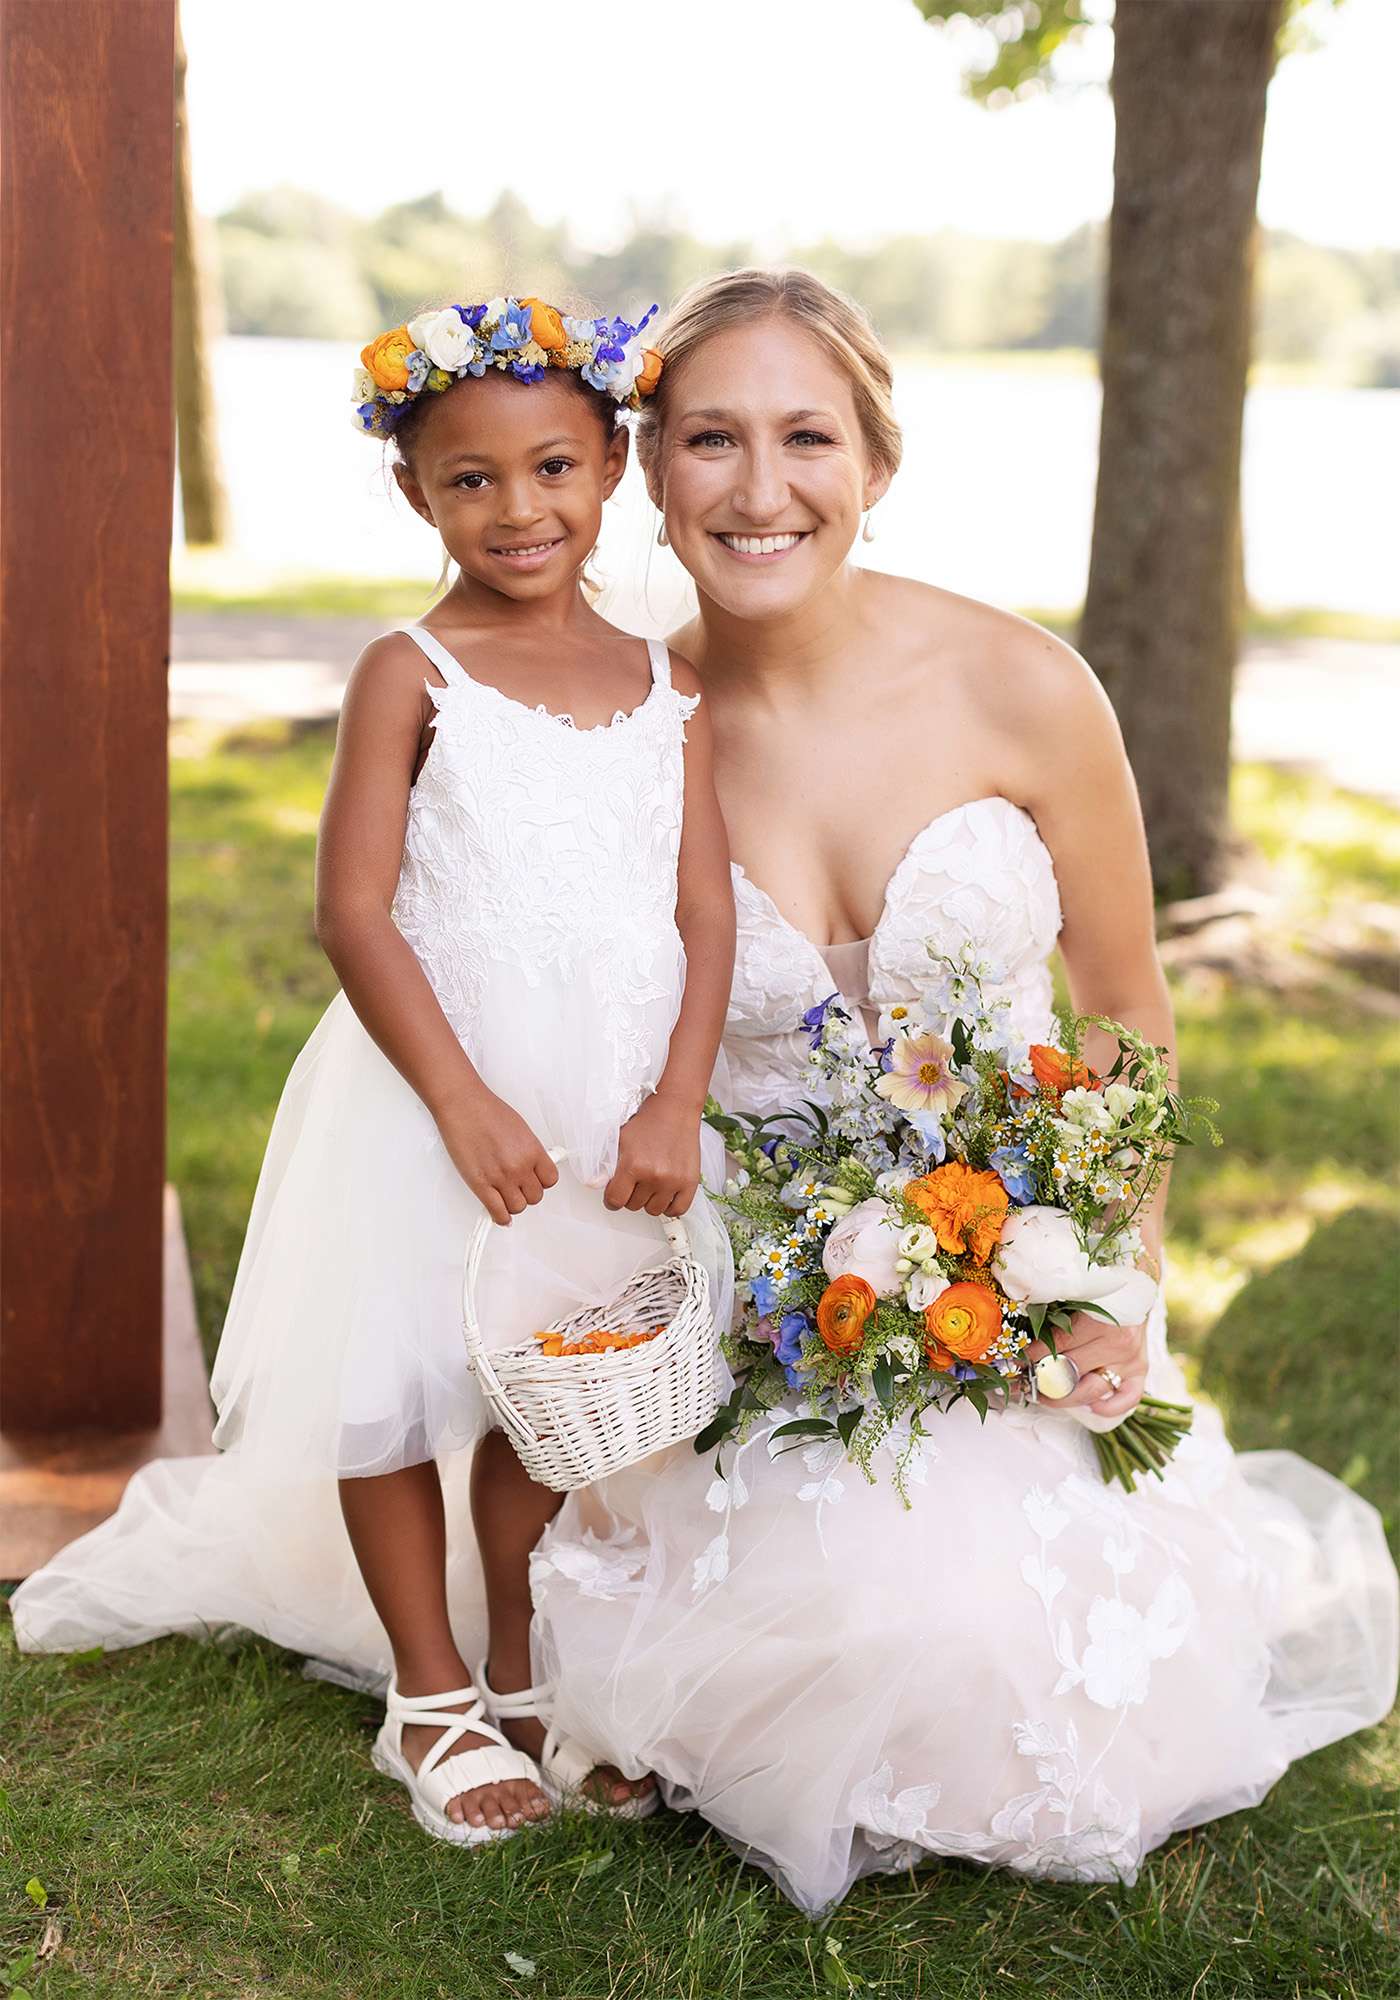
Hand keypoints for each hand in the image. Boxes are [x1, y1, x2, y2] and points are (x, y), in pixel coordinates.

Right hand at [434, 1083, 557, 1226]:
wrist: (463, 1106)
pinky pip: (497, 1212)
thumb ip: (528, 1150)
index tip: (535, 1180)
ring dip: (513, 1204)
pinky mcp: (480, 1185)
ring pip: (518, 1207)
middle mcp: (519, 1166)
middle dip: (527, 1193)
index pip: (550, 1180)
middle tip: (518, 1187)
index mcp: (533, 1151)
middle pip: (535, 1197)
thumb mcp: (520, 1128)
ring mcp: (500, 1177)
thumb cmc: (488, 1111)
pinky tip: (500, 1215)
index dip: (542, 1182)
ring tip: (506, 1197)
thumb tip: (532, 1166)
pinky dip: (500, 1217)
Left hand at [604, 1093, 700, 1217]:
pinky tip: (665, 1193)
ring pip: (653, 1210)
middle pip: (634, 1206)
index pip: (615, 1201)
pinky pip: (678, 1210)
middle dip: (631, 1195)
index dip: (612, 1199)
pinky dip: (670, 1206)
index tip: (615, 1194)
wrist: (675, 1110)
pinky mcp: (690, 1182)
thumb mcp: (619, 1140)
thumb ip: (605, 1164)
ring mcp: (673, 1181)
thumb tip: (594, 1184)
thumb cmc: (647, 1123)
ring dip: (649, 1200)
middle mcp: (654, 1175)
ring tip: (650, 1184)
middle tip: (635, 1180)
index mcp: (633, 1165)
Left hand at [1020, 1306, 1148, 1421]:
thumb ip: (1054, 1318)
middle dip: (1041, 1380)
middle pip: (1071, 1372)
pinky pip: (1126, 1399)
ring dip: (1063, 1397)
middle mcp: (1117, 1344)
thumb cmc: (1102, 1294)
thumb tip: (1024, 1340)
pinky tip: (1091, 1406)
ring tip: (1044, 1395)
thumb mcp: (1076, 1299)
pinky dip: (1109, 1407)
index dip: (1031, 1356)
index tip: (1016, 1362)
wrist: (1136, 1286)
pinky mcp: (1141, 1371)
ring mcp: (1130, 1360)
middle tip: (1024, 1383)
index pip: (1057, 1346)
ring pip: (1091, 1390)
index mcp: (1100, 1321)